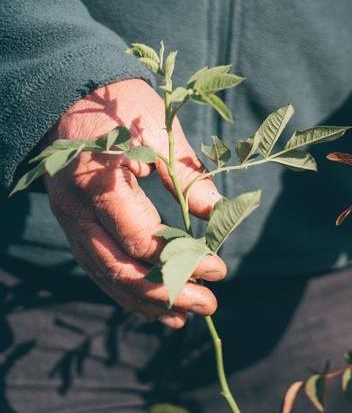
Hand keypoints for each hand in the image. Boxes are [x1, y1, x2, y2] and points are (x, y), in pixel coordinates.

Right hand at [44, 79, 224, 327]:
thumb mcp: (160, 132)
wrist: (71, 93)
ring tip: (184, 319)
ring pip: (106, 275)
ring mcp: (70, 220)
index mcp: (99, 183)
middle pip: (121, 269)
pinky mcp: (73, 225)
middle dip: (168, 292)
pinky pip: (96, 267)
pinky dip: (125, 291)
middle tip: (209, 305)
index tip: (221, 269)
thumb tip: (217, 215)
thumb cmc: (122, 106)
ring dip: (146, 301)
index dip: (184, 262)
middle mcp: (76, 209)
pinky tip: (153, 307)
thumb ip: (186, 176)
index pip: (143, 241)